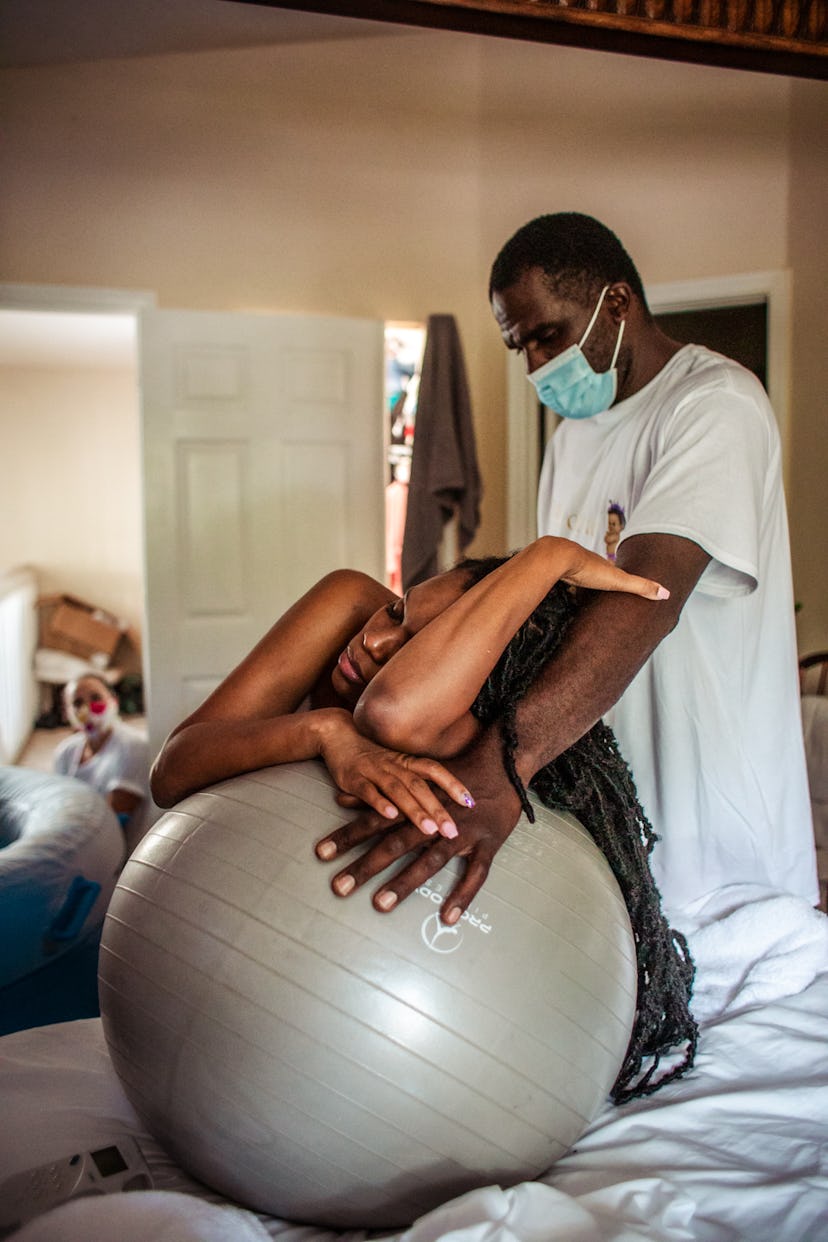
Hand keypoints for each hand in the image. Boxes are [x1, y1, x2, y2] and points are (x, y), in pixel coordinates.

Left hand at [315, 727, 522, 923]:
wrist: (502, 763)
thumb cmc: (454, 773)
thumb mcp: (413, 779)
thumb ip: (376, 794)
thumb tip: (339, 799)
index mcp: (415, 804)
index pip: (375, 821)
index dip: (348, 836)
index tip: (321, 852)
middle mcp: (435, 819)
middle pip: (395, 843)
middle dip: (365, 866)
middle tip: (339, 887)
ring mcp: (463, 832)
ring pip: (430, 860)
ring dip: (404, 882)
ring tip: (380, 904)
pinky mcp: (489, 844)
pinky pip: (476, 873)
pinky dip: (463, 895)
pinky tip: (448, 917)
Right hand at [318, 709, 472, 839]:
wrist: (336, 734)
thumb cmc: (370, 754)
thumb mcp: (395, 762)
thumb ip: (413, 780)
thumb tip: (440, 802)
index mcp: (406, 761)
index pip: (435, 771)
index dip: (454, 785)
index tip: (471, 803)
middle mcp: (393, 764)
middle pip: (420, 786)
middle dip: (438, 809)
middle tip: (453, 831)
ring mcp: (374, 770)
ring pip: (398, 790)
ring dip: (415, 810)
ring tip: (430, 830)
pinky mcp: (353, 778)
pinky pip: (368, 791)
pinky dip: (379, 803)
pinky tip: (391, 816)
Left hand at [556, 538, 669, 599]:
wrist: (557, 557)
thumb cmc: (587, 568)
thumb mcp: (618, 580)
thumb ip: (640, 586)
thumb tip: (666, 593)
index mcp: (603, 565)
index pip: (615, 572)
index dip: (620, 578)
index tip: (624, 583)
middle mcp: (587, 562)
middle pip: (595, 570)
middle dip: (599, 577)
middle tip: (603, 585)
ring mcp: (569, 565)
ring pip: (576, 572)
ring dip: (578, 578)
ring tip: (580, 588)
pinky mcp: (554, 570)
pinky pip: (560, 577)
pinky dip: (562, 582)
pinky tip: (558, 589)